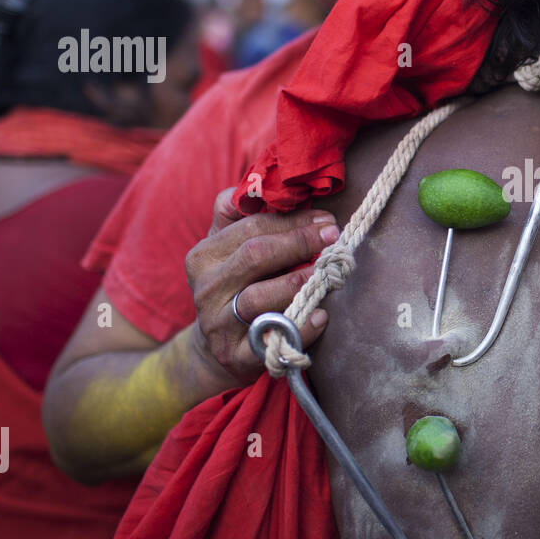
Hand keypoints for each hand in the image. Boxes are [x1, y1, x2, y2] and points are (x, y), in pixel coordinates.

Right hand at [184, 187, 337, 385]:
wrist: (213, 348)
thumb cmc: (231, 287)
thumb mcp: (223, 249)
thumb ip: (235, 214)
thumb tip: (255, 182)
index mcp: (204, 255)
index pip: (251, 228)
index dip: (292, 222)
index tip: (327, 220)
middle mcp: (207, 288)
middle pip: (255, 256)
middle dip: (299, 243)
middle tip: (335, 239)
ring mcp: (218, 324)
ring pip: (258, 298)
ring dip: (298, 283)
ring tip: (327, 273)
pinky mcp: (235, 356)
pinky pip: (270, 340)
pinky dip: (299, 328)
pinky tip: (321, 315)